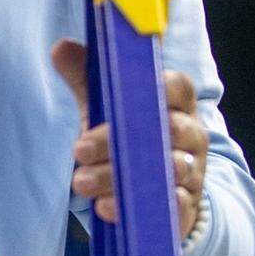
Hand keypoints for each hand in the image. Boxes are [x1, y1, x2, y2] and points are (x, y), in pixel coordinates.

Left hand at [51, 38, 207, 240]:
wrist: (160, 189)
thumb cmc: (131, 136)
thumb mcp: (107, 106)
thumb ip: (87, 77)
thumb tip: (61, 48)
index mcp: (177, 102)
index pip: (179, 86)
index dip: (156, 87)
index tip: (120, 99)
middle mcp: (192, 134)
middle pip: (167, 131)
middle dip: (118, 141)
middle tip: (79, 150)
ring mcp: (193, 171)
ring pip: (167, 170)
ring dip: (119, 177)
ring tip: (82, 181)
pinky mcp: (187, 205)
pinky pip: (171, 206)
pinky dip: (137, 207)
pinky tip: (105, 207)